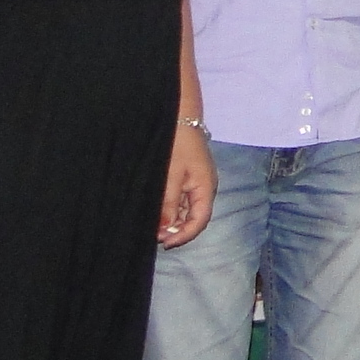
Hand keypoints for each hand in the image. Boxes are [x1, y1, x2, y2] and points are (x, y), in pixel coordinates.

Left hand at [159, 123, 216, 248]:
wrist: (179, 116)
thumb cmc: (176, 144)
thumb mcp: (170, 175)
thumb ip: (168, 203)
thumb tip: (165, 228)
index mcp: (205, 188)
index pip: (199, 221)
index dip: (183, 235)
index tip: (164, 243)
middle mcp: (205, 187)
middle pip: (195, 217)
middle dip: (176, 229)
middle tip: (154, 235)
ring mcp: (198, 181)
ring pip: (188, 209)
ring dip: (173, 219)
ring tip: (154, 224)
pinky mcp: (189, 176)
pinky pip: (183, 199)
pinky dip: (172, 208)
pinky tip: (159, 209)